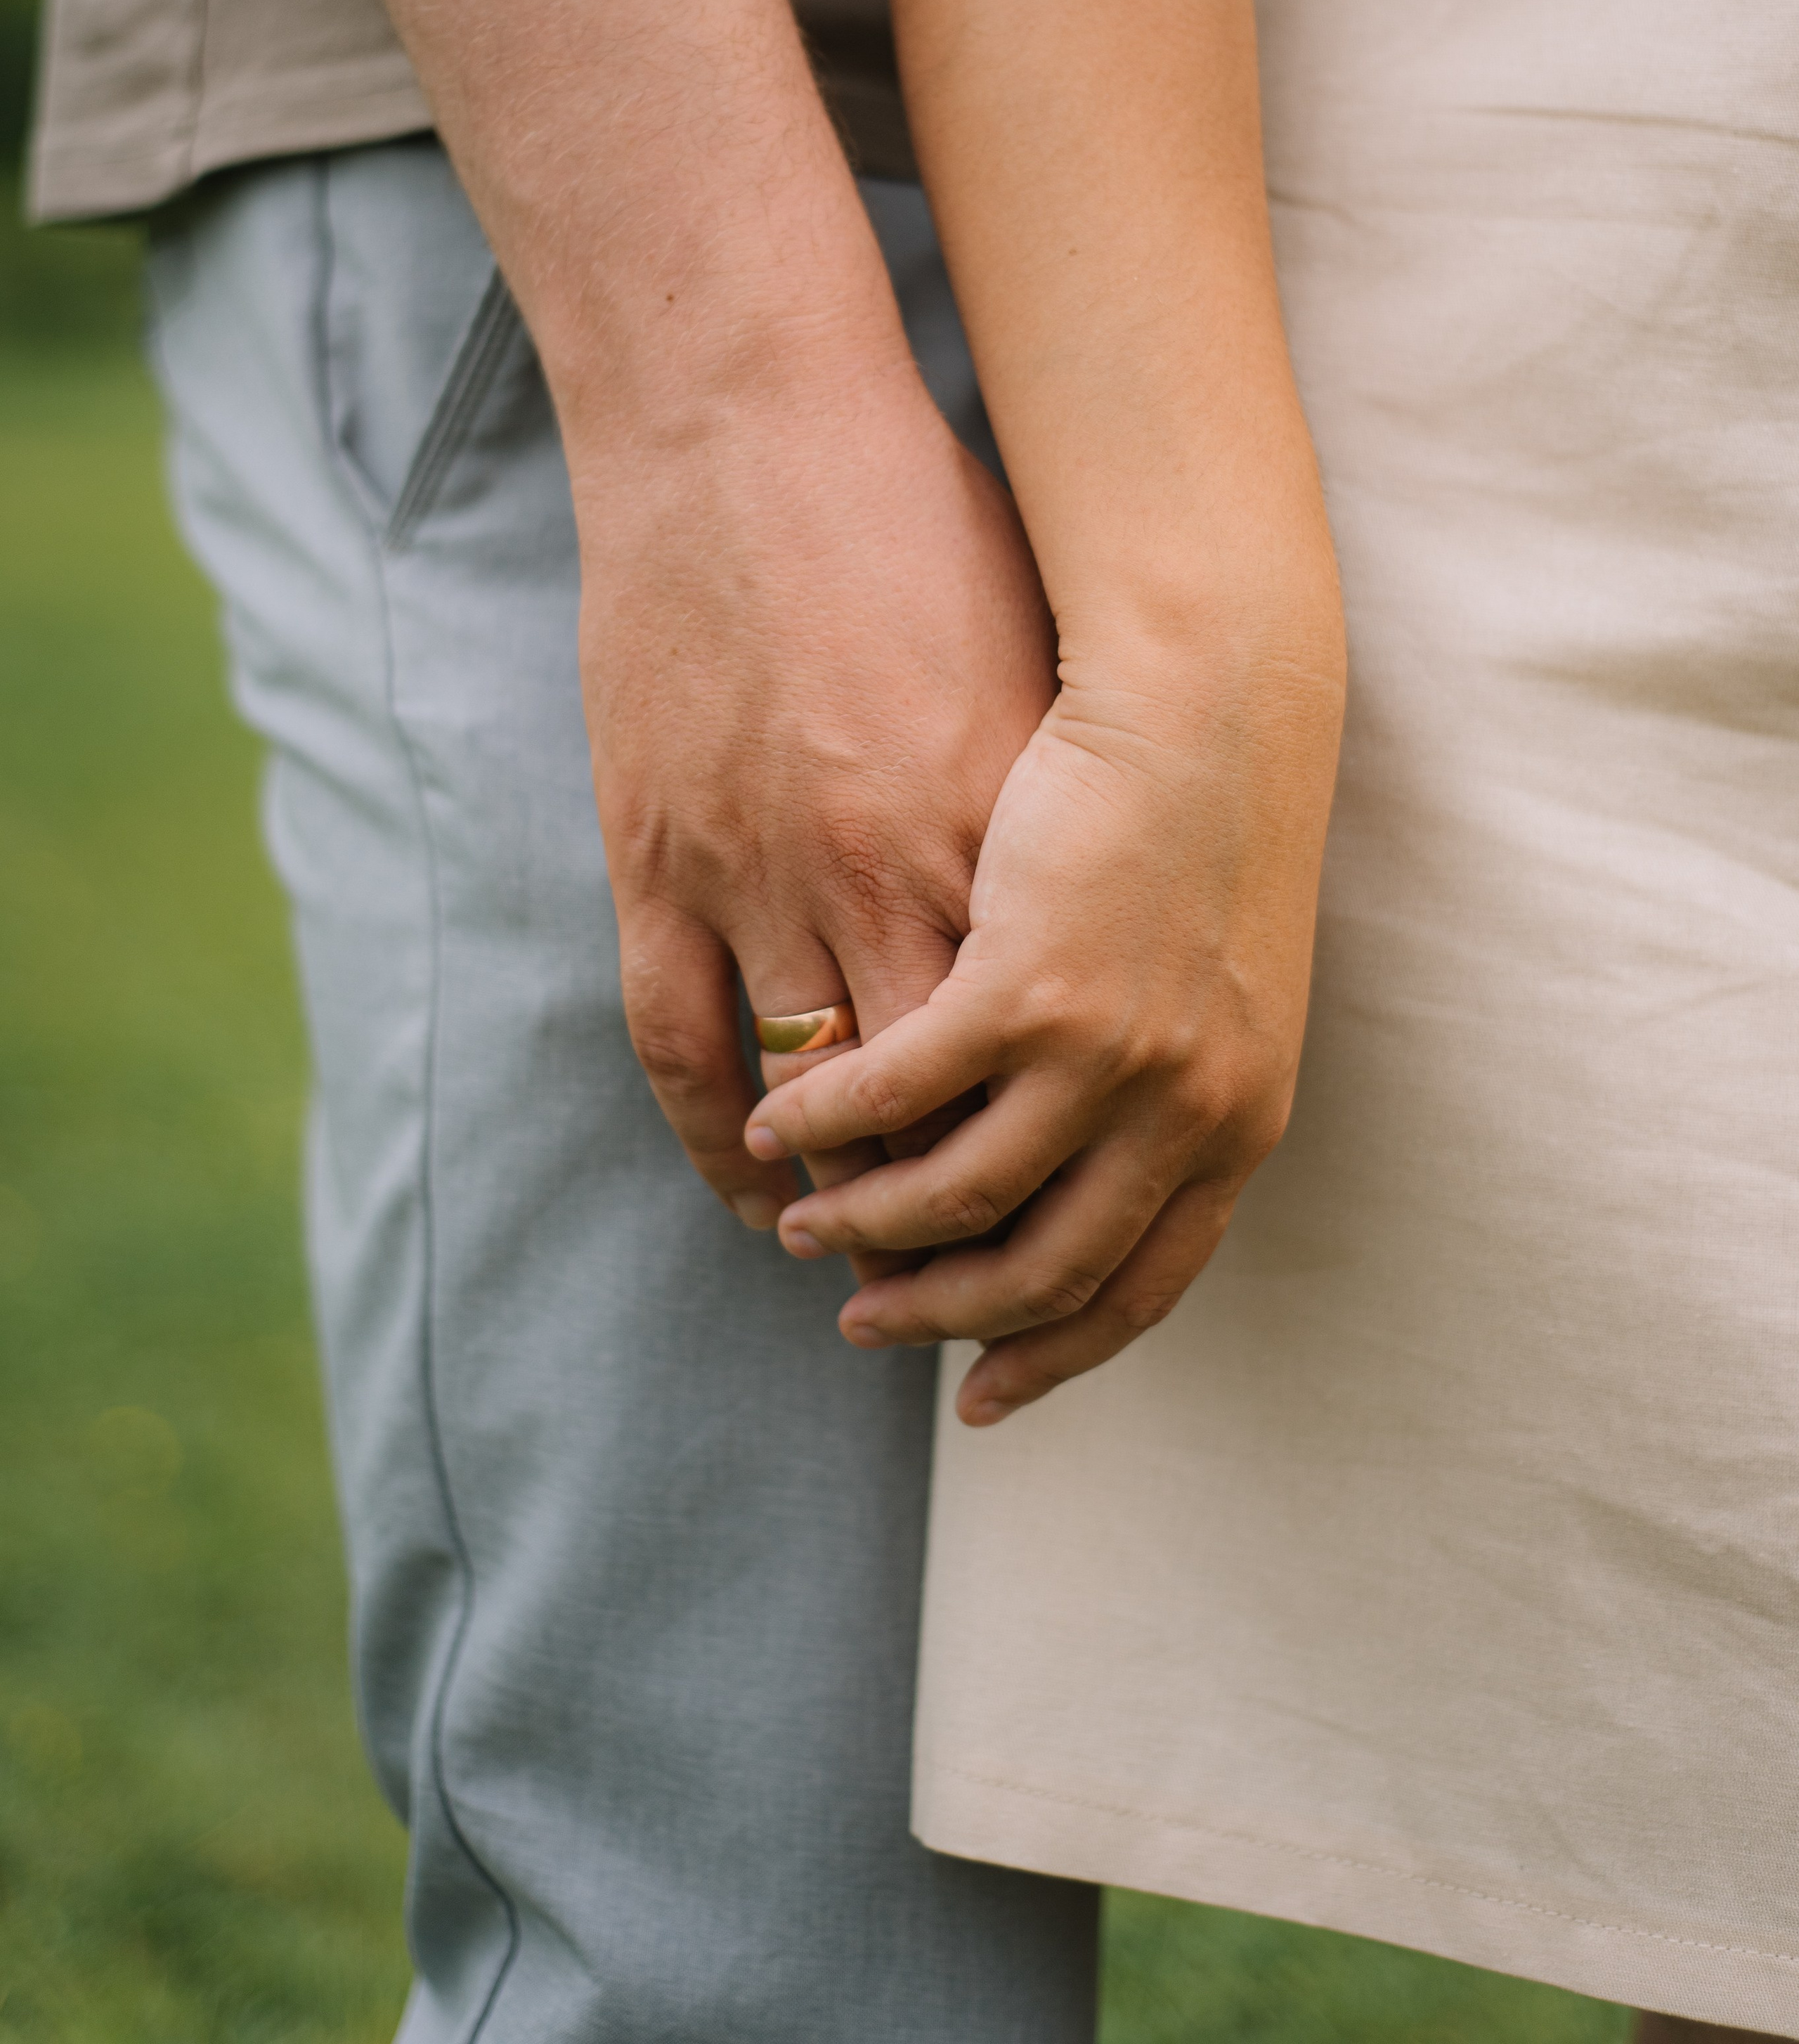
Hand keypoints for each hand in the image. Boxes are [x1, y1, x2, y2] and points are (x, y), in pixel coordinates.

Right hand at [572, 324, 1055, 1233]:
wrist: (747, 421)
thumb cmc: (912, 516)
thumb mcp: (1024, 653)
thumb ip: (1053, 795)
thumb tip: (1094, 900)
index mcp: (1000, 821)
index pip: (1049, 1040)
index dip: (1069, 1135)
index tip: (1088, 1190)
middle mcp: (889, 867)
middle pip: (949, 1095)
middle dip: (974, 1202)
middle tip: (991, 1263)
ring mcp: (761, 867)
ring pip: (814, 1094)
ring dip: (847, 1195)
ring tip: (866, 1251)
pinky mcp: (656, 853)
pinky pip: (680, 1043)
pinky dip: (717, 1136)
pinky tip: (749, 1182)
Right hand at [742, 632, 1342, 1419]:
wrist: (1209, 686)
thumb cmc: (1205, 808)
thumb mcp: (1218, 974)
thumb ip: (1171, 1079)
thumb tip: (1101, 1162)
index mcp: (1237, 1121)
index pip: (1141, 1286)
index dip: (1053, 1350)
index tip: (978, 1390)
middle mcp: (1182, 1112)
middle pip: (1039, 1265)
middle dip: (939, 1312)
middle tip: (862, 1323)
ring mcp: (1107, 1055)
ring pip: (957, 1194)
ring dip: (863, 1220)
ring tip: (799, 1221)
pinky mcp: (1023, 979)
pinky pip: (899, 1089)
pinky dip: (829, 1119)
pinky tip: (777, 1121)